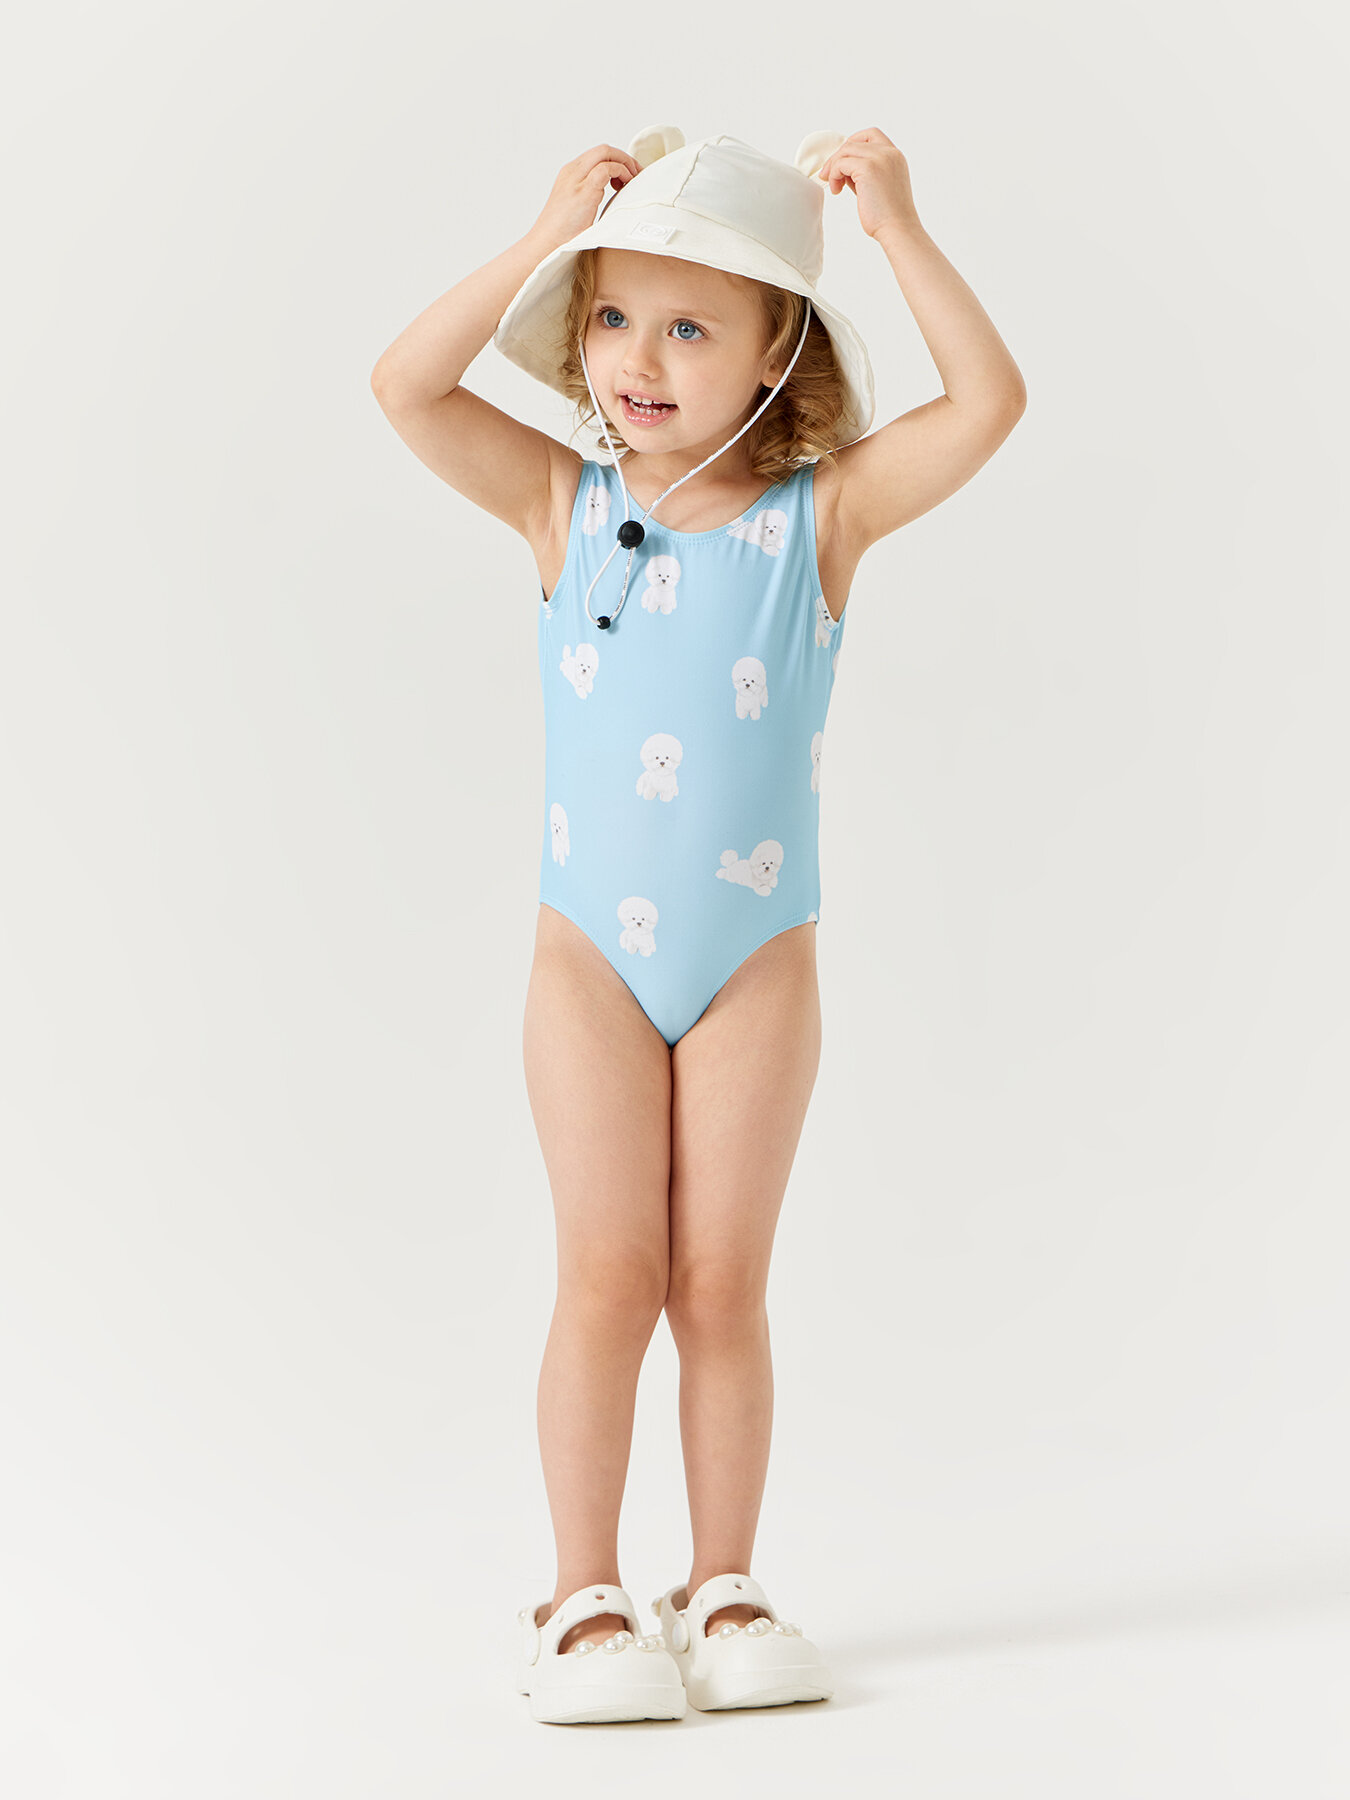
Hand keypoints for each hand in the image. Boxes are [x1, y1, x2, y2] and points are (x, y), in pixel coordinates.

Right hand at [528, 143, 642, 253]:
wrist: (546, 245)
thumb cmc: (562, 234)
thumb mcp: (577, 208)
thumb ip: (591, 196)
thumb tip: (615, 199)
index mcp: (570, 174)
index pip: (597, 155)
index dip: (617, 161)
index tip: (629, 176)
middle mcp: (572, 172)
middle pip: (603, 150)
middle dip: (625, 158)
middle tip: (637, 174)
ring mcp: (576, 179)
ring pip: (606, 153)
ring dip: (625, 164)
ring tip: (633, 180)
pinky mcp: (583, 191)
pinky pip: (607, 169)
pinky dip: (621, 173)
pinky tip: (625, 187)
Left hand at [816, 128, 919, 241]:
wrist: (898, 230)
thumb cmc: (888, 216)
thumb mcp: (879, 186)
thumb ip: (865, 172)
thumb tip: (843, 168)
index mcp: (895, 156)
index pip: (871, 135)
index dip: (852, 145)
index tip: (843, 163)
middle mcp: (890, 153)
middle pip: (855, 141)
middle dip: (838, 157)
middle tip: (828, 175)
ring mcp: (880, 158)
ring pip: (846, 150)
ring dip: (834, 167)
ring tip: (835, 186)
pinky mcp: (868, 168)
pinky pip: (841, 163)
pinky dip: (834, 175)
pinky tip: (837, 191)